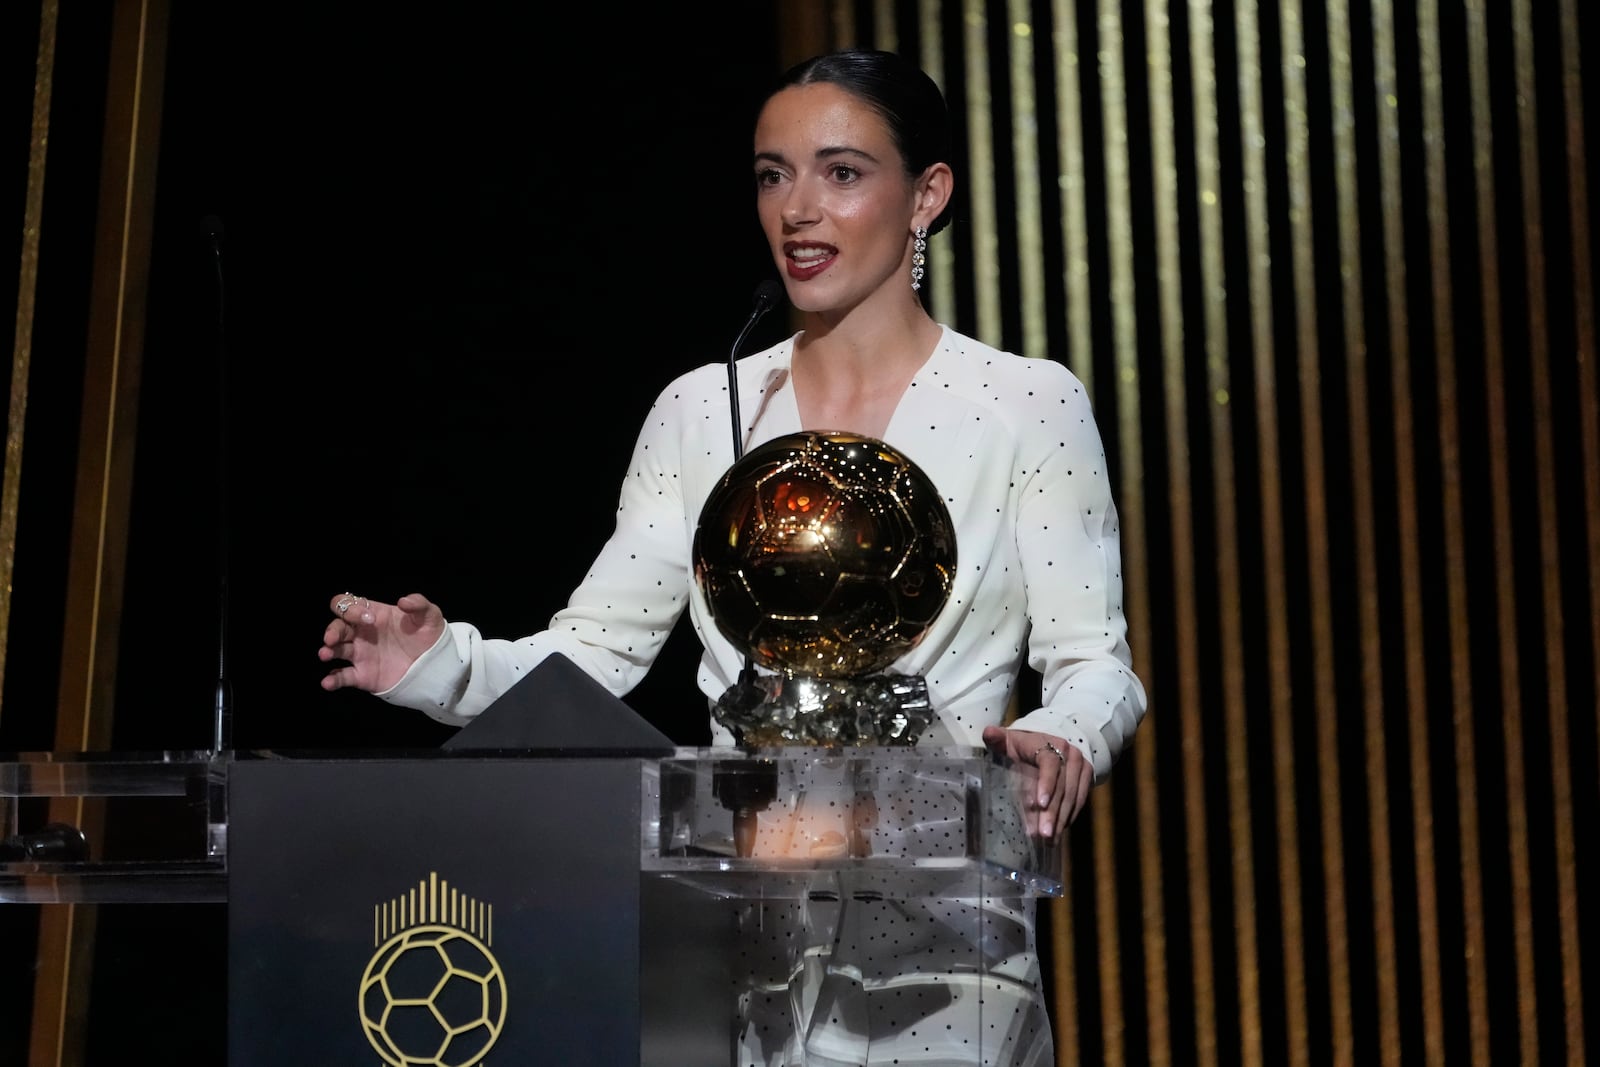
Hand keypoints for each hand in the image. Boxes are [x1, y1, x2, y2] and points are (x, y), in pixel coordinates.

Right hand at [317, 592, 445, 693]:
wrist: (437, 663)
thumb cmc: (428, 635)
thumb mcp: (429, 615)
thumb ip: (419, 604)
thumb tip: (403, 601)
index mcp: (373, 614)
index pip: (349, 605)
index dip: (351, 608)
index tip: (368, 619)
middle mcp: (362, 634)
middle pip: (337, 626)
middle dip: (333, 630)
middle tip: (333, 638)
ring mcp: (360, 655)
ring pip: (336, 650)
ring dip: (328, 651)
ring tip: (325, 654)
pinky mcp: (363, 675)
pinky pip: (343, 677)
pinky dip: (333, 680)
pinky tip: (328, 682)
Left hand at [981, 725, 1093, 839]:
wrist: (1050, 744)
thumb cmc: (1023, 746)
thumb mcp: (1009, 741)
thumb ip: (997, 739)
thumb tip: (988, 733)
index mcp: (1048, 743)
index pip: (1050, 764)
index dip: (1046, 783)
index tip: (1040, 805)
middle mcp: (1069, 754)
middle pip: (1062, 786)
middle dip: (1052, 812)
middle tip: (1044, 834)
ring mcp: (1080, 766)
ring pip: (1073, 796)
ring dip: (1062, 820)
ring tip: (1050, 840)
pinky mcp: (1087, 777)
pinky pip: (1080, 800)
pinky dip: (1069, 817)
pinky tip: (1059, 832)